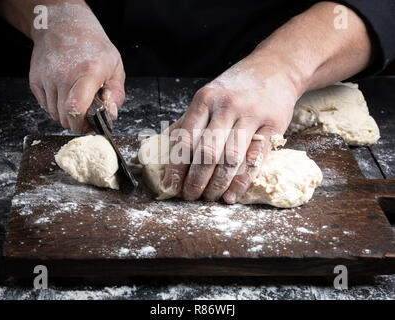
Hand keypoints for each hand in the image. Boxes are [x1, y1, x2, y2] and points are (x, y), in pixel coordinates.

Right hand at [29, 4, 124, 132]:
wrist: (64, 26)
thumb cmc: (93, 47)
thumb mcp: (115, 67)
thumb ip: (116, 94)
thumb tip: (111, 114)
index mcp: (88, 73)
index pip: (76, 108)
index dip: (82, 124)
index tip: (90, 125)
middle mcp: (63, 75)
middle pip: (65, 117)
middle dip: (77, 122)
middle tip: (87, 114)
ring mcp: (46, 78)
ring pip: (54, 114)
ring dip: (66, 114)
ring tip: (76, 99)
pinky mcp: (35, 80)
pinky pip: (45, 106)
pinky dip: (55, 106)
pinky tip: (65, 94)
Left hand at [163, 56, 301, 203]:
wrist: (276, 68)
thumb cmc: (236, 87)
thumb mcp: (208, 95)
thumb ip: (188, 120)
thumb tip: (164, 145)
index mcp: (205, 99)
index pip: (185, 139)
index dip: (176, 167)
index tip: (170, 186)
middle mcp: (226, 107)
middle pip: (207, 152)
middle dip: (196, 180)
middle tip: (190, 196)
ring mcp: (251, 116)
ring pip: (231, 158)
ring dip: (218, 184)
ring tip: (210, 197)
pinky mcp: (273, 125)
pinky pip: (256, 160)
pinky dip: (242, 182)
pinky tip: (232, 195)